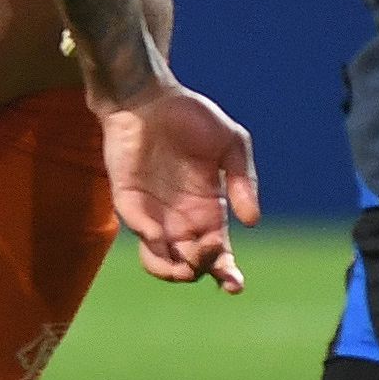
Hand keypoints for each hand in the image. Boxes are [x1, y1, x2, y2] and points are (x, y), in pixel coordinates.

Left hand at [96, 83, 257, 292]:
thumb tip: (252, 221)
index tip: (234, 285)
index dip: (227, 273)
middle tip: (209, 251)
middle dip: (202, 268)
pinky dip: (147, 239)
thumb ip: (242, 180)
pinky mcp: (127, 197)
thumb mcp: (232, 144)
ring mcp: (151, 211)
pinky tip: (158, 237)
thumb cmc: (192, 117)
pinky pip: (136, 227)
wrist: (149, 95)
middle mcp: (180, 219)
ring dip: (171, 270)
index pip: (218, 254)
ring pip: (159, 260)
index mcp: (208, 211)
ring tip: (182, 266)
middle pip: (191, 265)